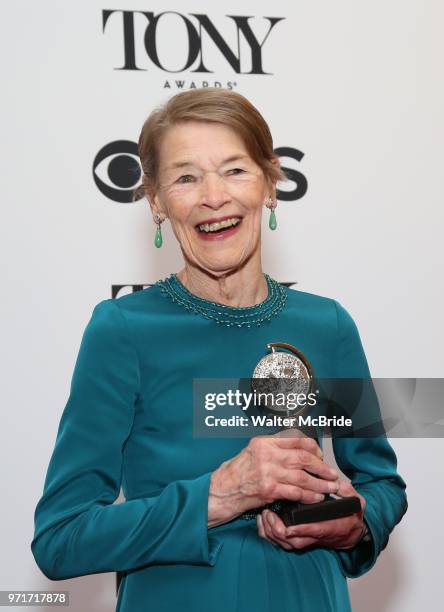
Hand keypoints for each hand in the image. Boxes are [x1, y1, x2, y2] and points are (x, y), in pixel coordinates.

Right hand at [208, 432, 339, 527]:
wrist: (222, 490)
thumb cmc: (238, 472)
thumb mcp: (254, 452)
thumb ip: (274, 449)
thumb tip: (300, 452)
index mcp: (264, 442)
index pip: (296, 439)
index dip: (313, 448)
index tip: (321, 456)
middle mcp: (267, 454)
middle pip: (303, 458)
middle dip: (322, 467)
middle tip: (332, 474)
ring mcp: (268, 472)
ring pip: (302, 477)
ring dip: (320, 484)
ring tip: (330, 488)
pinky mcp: (269, 489)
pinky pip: (295, 492)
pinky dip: (309, 496)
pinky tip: (316, 498)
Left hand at [257, 480, 366, 549]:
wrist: (348, 533)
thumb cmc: (347, 517)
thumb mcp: (353, 503)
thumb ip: (347, 493)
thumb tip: (338, 484)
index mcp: (327, 526)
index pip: (312, 530)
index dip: (299, 529)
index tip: (288, 525)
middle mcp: (313, 536)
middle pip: (291, 540)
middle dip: (276, 528)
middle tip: (268, 513)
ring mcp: (304, 539)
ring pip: (283, 542)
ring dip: (270, 530)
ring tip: (263, 515)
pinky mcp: (296, 539)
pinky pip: (279, 542)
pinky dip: (268, 533)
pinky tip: (262, 521)